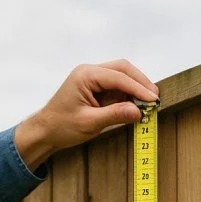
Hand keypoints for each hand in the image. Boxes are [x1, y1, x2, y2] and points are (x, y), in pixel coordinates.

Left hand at [14, 60, 159, 170]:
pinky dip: (128, 95)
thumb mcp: (89, 123)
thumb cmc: (62, 126)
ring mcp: (93, 78)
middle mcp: (89, 72)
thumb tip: (139, 112)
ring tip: (148, 105)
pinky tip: (136, 106)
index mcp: (85, 75)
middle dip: (140, 83)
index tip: (153, 100)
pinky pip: (117, 87)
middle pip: (123, 69)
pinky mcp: (96, 87)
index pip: (118, 77)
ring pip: (122, 76)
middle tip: (155, 99)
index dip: (138, 88)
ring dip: (136, 89)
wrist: (45, 132)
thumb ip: (115, 115)